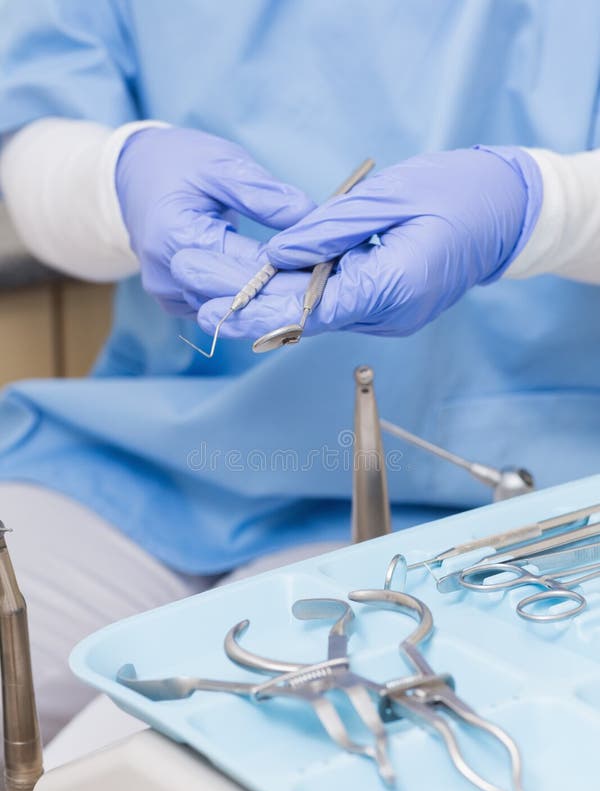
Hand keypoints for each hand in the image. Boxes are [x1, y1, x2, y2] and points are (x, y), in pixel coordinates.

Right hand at [115, 126, 314, 314]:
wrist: (135, 176)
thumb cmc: (180, 162)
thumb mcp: (222, 162)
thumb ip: (263, 193)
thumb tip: (310, 218)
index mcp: (175, 236)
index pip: (246, 266)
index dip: (290, 267)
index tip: (329, 264)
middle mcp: (167, 275)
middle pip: (239, 297)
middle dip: (285, 290)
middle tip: (329, 282)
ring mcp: (169, 294)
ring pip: (231, 310)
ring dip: (268, 300)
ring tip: (309, 285)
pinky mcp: (176, 303)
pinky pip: (219, 309)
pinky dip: (248, 301)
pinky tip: (277, 289)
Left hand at [171, 147, 540, 338]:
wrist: (507, 212)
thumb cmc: (455, 192)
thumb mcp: (384, 199)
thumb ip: (325, 231)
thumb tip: (275, 254)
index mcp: (393, 287)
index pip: (314, 311)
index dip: (261, 312)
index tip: (217, 310)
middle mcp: (390, 315)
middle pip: (310, 319)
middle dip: (255, 310)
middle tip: (199, 300)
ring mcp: (392, 316)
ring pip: (321, 314)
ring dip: (274, 302)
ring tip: (219, 288)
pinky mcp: (391, 307)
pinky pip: (339, 304)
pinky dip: (303, 294)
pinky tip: (267, 281)